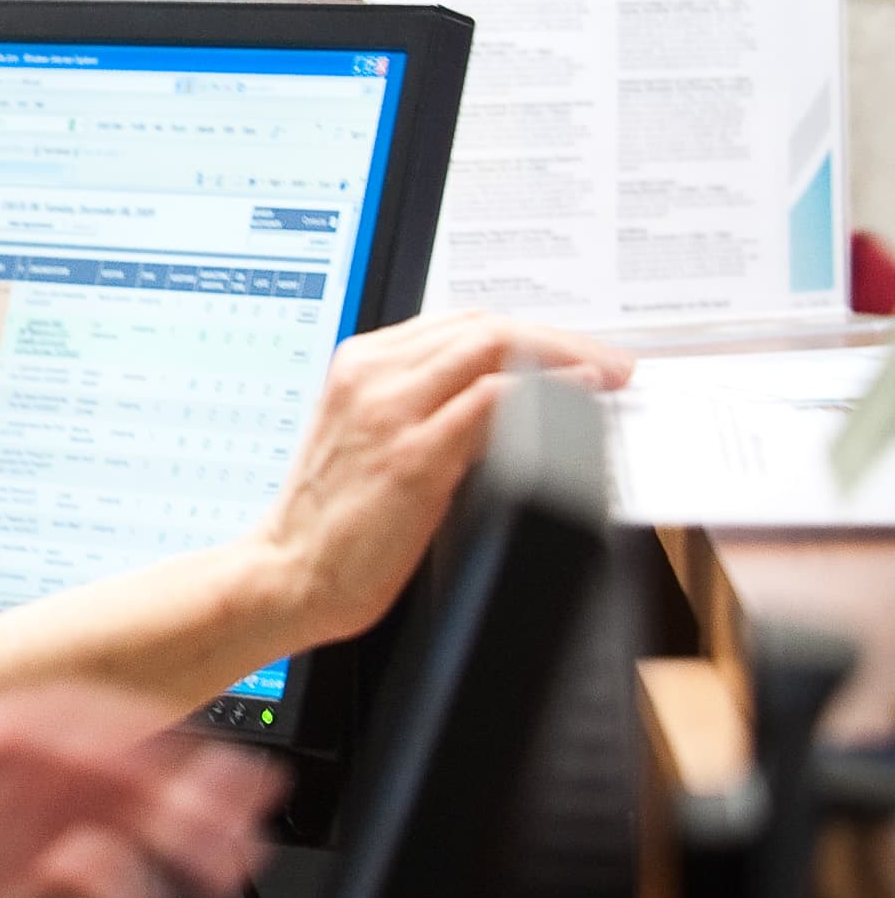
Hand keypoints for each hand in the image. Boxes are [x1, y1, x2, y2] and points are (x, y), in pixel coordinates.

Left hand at [0, 686, 282, 897]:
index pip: (53, 723)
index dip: (118, 738)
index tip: (171, 761)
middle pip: (99, 766)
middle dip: (174, 787)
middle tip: (241, 812)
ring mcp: (9, 821)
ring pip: (111, 819)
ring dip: (172, 842)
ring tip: (228, 867)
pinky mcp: (15, 869)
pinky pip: (88, 879)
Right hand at [251, 311, 630, 649]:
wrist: (287, 574)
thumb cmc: (329, 521)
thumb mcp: (368, 439)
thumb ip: (420, 405)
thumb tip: (502, 398)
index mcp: (359, 366)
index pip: (460, 323)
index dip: (531, 331)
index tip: (576, 352)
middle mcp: (371, 376)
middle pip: (484, 327)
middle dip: (559, 339)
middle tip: (609, 363)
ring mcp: (389, 413)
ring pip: (493, 348)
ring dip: (565, 358)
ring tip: (607, 378)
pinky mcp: (412, 458)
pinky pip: (492, 403)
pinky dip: (544, 394)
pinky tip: (576, 402)